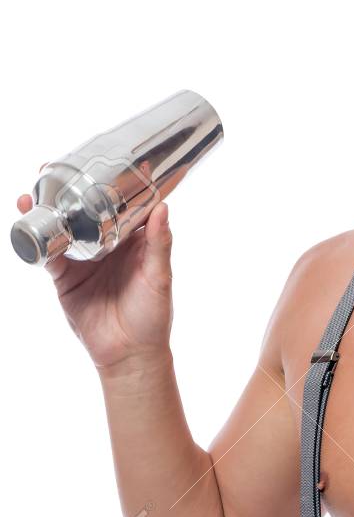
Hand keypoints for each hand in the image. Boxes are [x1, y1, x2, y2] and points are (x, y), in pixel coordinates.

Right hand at [16, 176, 173, 371]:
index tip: (99, 160)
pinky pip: (48, 256)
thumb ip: (160, 245)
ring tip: (32, 194)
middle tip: (52, 169)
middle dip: (67, 191)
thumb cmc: (153, 317)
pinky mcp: (66, 278)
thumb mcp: (160, 278)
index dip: (108, 184)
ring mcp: (84, 260)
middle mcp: (106, 245)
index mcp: (133, 241)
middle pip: (84, 211)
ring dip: (46, 211)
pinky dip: (37, 241)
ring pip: (62, 229)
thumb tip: (162, 207)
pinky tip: (27, 224)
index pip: (119, 205)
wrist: (130, 355)